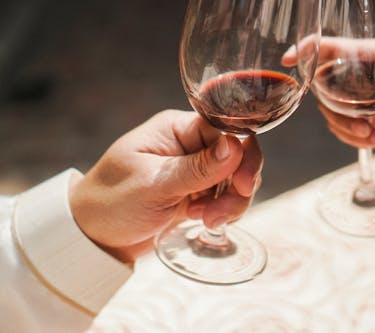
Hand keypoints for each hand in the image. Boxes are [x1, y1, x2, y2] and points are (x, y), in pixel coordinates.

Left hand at [69, 110, 262, 261]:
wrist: (95, 238)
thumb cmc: (112, 203)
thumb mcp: (154, 185)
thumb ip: (198, 168)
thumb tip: (236, 146)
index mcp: (177, 129)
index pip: (226, 130)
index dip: (242, 156)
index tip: (243, 186)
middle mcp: (190, 145)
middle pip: (237, 155)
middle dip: (237, 186)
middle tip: (219, 214)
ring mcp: (196, 170)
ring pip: (235, 179)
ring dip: (231, 203)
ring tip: (206, 221)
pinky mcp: (198, 193)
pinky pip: (226, 197)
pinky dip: (224, 211)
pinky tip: (202, 221)